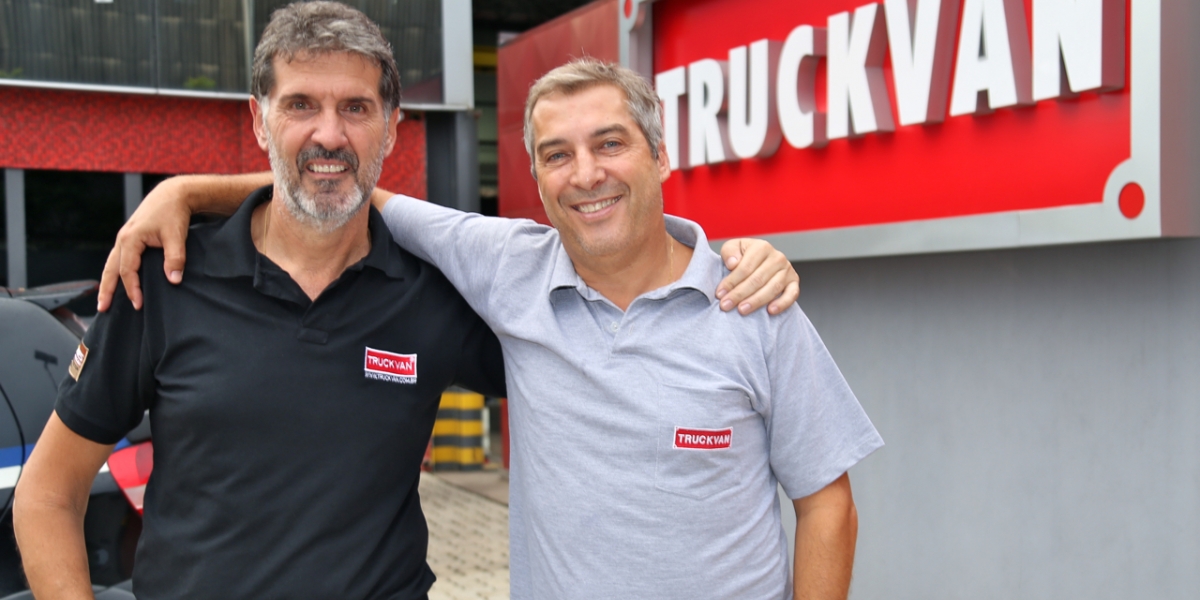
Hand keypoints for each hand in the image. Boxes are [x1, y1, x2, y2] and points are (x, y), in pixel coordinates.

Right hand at [97, 172, 271, 310]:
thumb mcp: (176, 236)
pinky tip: (117, 281)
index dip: (132, 289)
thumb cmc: (173, 213)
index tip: (138, 304)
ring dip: (108, 282)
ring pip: (111, 264)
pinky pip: (118, 258)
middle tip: (103, 308)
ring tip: (104, 300)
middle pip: (110, 269)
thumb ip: (175, 258)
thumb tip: (174, 280)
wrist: (173, 194)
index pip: (127, 270)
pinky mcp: (130, 237)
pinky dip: (115, 271)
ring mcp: (125, 237)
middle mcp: (123, 238)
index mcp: (130, 239)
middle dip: (106, 290)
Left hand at [717, 239, 799, 314]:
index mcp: (762, 247)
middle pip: (757, 279)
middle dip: (740, 294)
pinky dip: (782, 303)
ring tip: (742, 310)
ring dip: (756, 301)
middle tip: (726, 305)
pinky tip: (770, 311)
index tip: (720, 293)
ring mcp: (787, 270)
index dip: (731, 281)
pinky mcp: (794, 283)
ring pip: (773, 288)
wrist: (759, 261)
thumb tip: (733, 263)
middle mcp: (777, 257)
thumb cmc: (743, 256)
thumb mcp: (733, 248)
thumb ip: (729, 252)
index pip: (745, 267)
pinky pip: (792, 294)